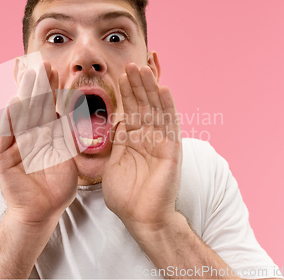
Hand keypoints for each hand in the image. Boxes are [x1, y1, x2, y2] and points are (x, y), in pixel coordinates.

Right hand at [0, 62, 77, 226]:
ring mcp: (14, 144)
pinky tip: (14, 104)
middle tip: (42, 64)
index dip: (51, 88)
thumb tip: (76, 111)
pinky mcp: (3, 157)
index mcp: (44, 134)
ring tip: (28, 76)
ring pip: (20, 116)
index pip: (47, 106)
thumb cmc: (57, 186)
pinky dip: (9, 121)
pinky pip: (6, 137)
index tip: (56, 69)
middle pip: (33, 105)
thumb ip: (67, 135)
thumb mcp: (67, 156)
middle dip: (38, 86)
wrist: (43, 212)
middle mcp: (28, 135)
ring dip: (24, 95)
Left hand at [102, 63, 182, 233]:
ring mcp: (161, 142)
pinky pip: (170, 124)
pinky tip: (164, 88)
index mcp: (133, 140)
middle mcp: (149, 137)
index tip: (119, 74)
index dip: (125, 92)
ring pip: (155, 109)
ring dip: (150, 88)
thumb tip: (112, 125)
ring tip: (143, 68)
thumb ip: (114, 143)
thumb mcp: (112, 164)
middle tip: (131, 64)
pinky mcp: (171, 149)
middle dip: (136, 84)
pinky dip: (167, 106)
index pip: (130, 110)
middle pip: (143, 105)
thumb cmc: (126, 196)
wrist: (141, 218)